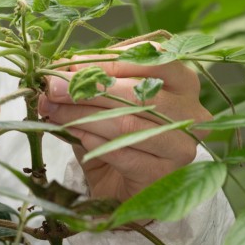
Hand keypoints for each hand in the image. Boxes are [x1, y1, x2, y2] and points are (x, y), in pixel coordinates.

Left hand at [38, 43, 209, 202]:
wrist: (121, 185)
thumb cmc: (116, 132)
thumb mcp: (104, 99)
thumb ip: (90, 80)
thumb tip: (62, 68)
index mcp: (182, 80)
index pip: (151, 58)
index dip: (108, 61)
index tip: (70, 66)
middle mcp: (191, 111)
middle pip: (138, 92)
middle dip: (89, 88)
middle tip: (53, 88)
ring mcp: (182, 145)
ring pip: (127, 123)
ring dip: (83, 115)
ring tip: (53, 110)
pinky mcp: (164, 174)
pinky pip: (123, 153)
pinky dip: (92, 141)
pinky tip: (73, 135)